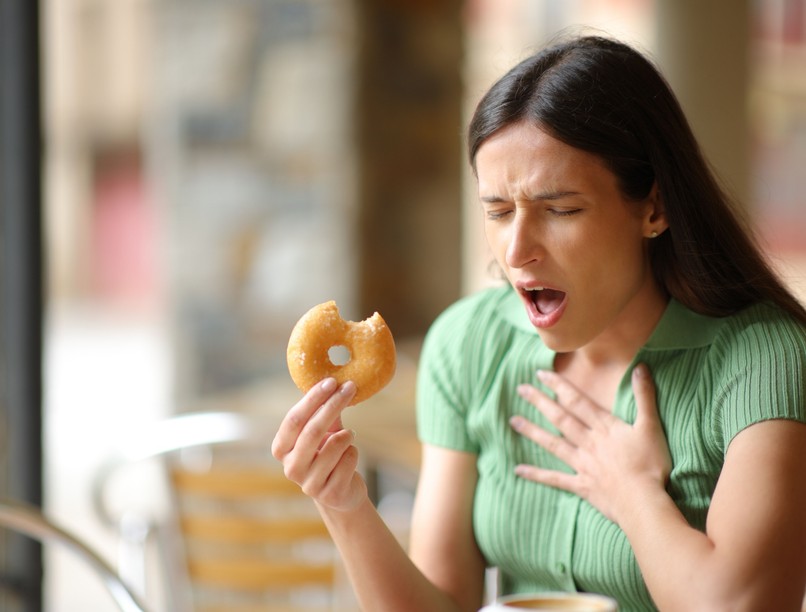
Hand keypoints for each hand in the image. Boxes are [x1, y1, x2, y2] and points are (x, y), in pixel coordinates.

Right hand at [271, 378, 367, 511]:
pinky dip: (354, 452)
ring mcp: (309, 484)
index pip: (294, 420)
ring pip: (335, 446)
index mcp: (282, 449)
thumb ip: (323, 412)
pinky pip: (349, 460)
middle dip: (333, 405)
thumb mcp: (322, 433)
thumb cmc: (328, 455)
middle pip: (313, 431)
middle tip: (350, 387)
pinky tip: (349, 458)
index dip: (312, 399)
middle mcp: (291, 468)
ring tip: (349, 435)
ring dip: (347, 435)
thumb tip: (333, 383)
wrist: (341, 492)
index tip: (331, 381)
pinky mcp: (330, 494)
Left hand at [510, 364, 671, 524]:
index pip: (577, 401)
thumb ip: (644, 396)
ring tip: (513, 421)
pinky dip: (536, 474)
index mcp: (605, 427)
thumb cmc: (651, 464)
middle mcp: (589, 442)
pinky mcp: (581, 486)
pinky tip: (518, 469)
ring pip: (552, 444)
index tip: (540, 374)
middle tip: (520, 389)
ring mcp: (582, 464)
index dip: (559, 386)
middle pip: (560, 418)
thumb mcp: (651, 426)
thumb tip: (641, 366)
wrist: (644, 502)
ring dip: (532, 432)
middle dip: (540, 402)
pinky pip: (554, 479)